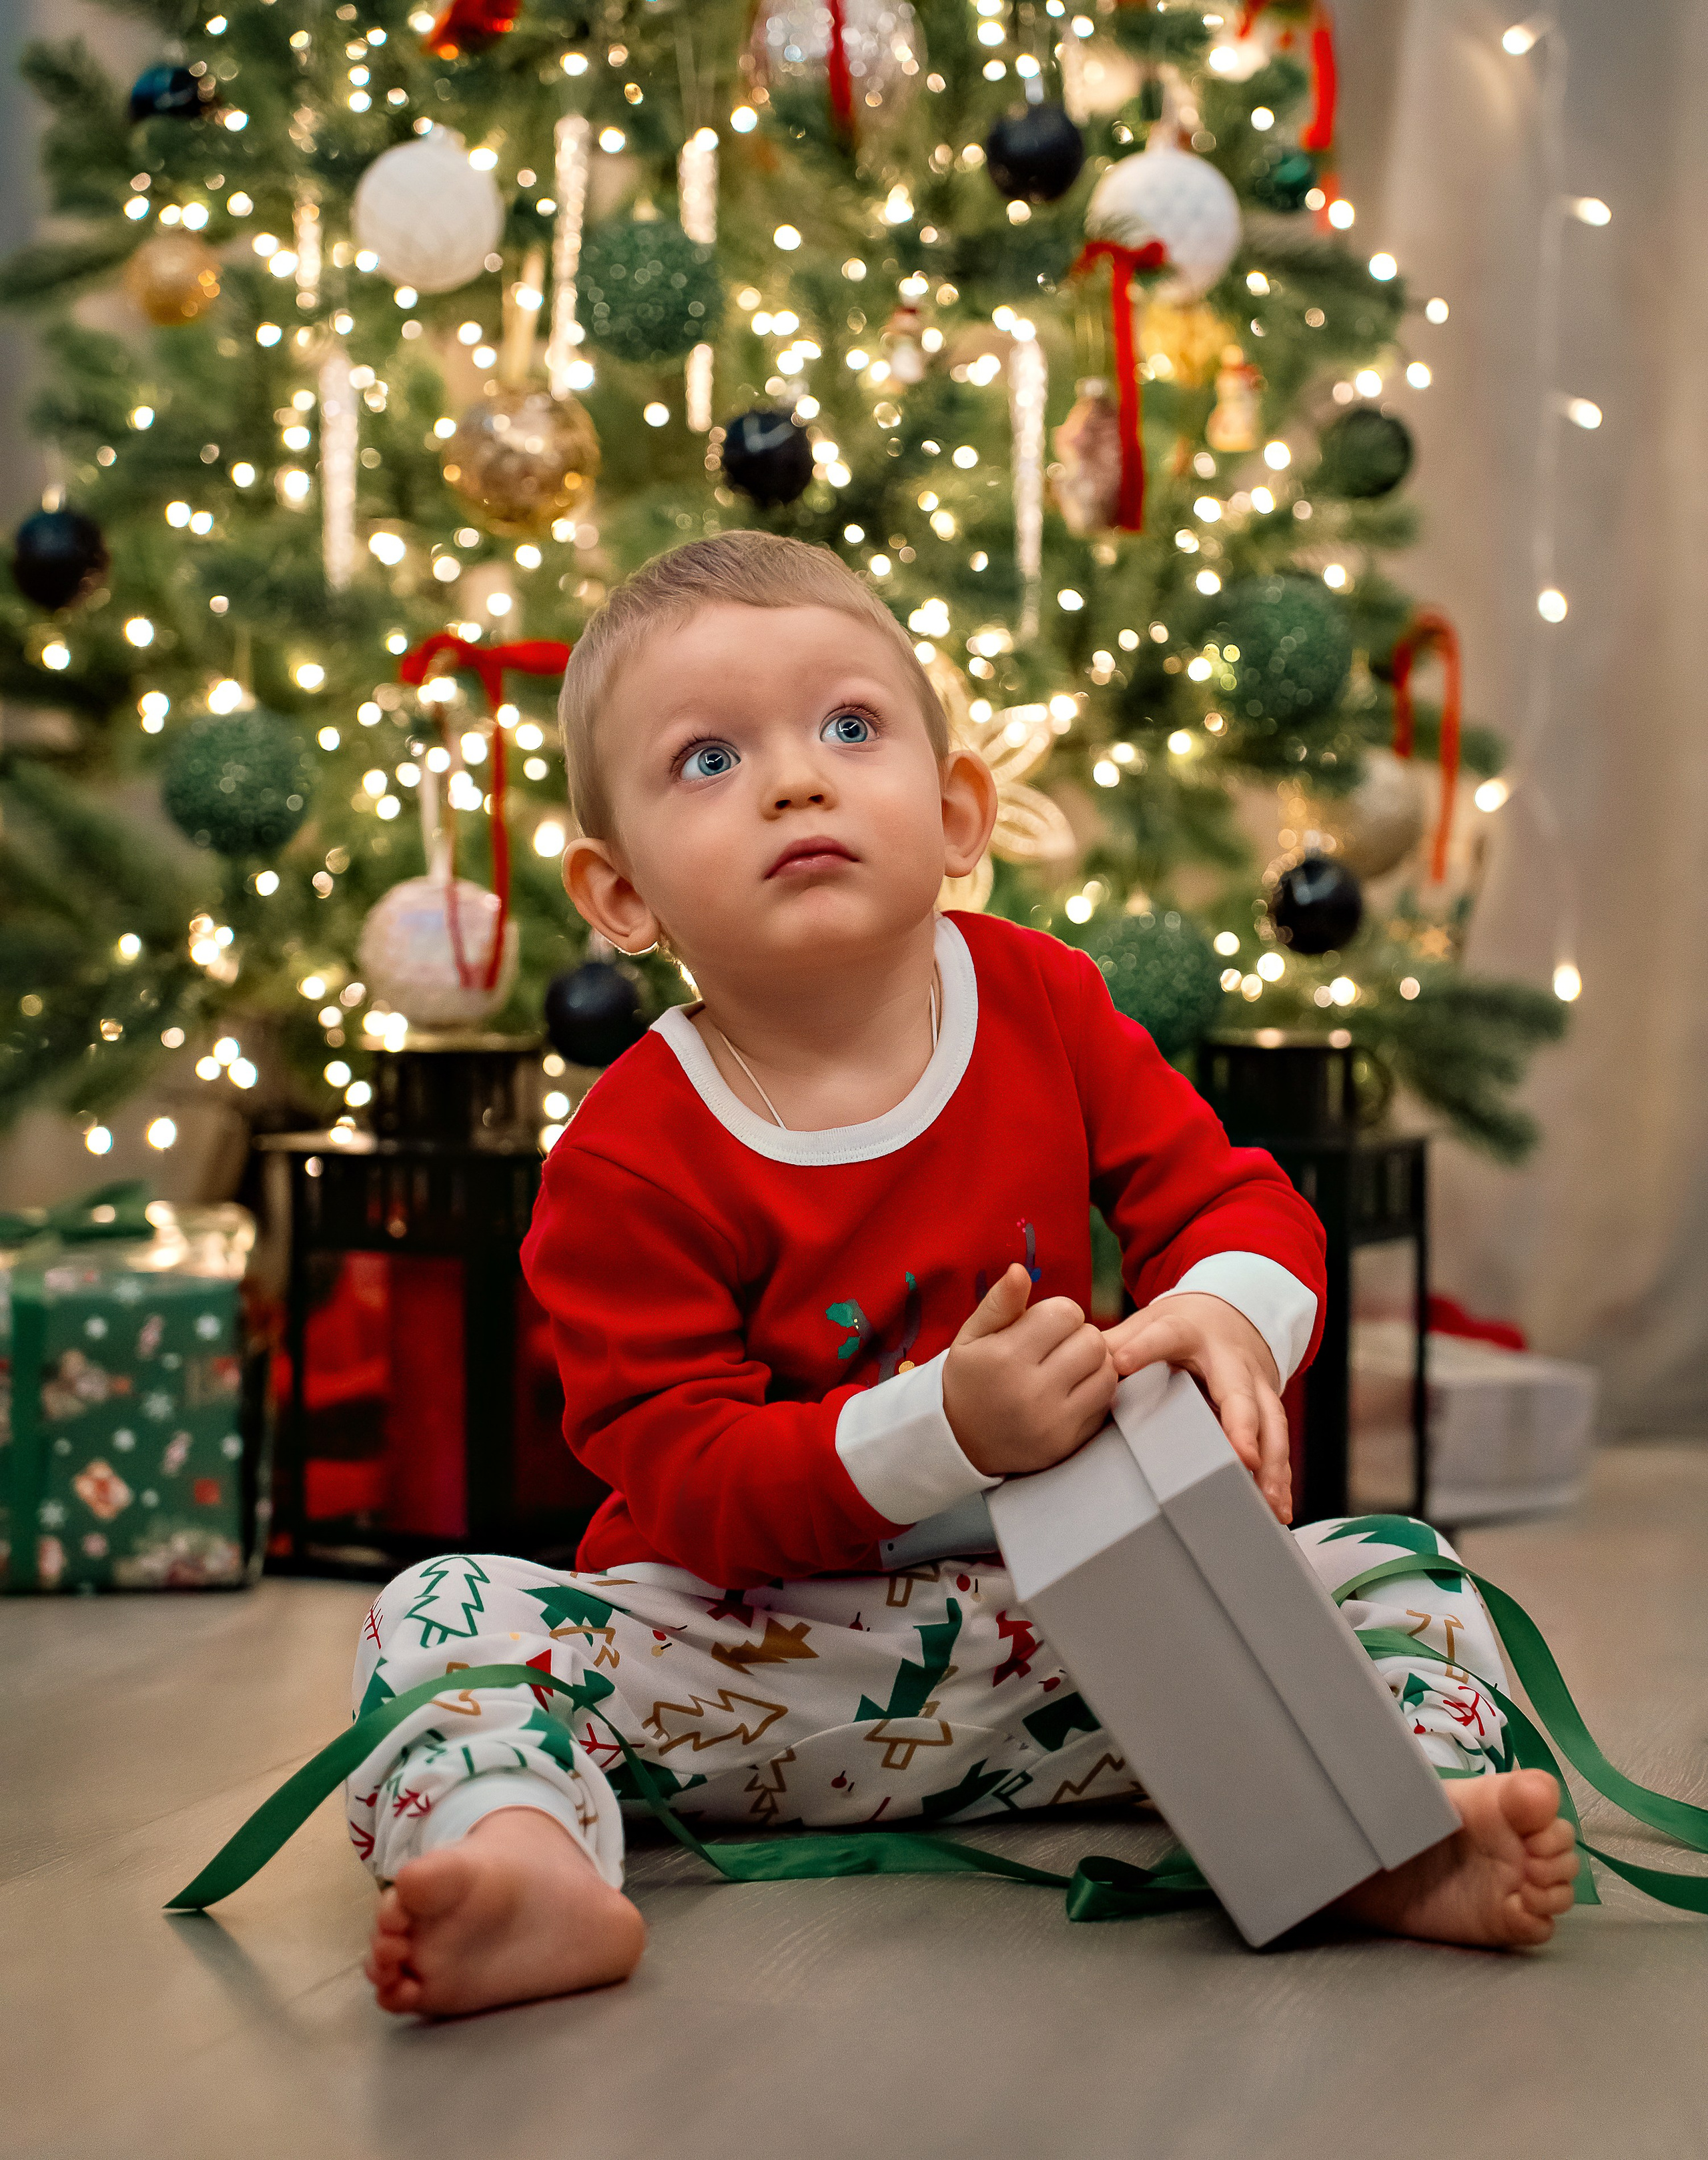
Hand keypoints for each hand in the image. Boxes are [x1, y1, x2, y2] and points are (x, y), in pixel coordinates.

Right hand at [943, 1263, 1117, 1477]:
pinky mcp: (1069, 1442)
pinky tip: (1072, 1392)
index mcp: (1004, 1358)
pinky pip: (1105, 1403)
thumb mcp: (971, 1337)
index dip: (1058, 1313)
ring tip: (1068, 1367)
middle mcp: (1031, 1391)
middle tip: (1057, 1347)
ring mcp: (1053, 1422)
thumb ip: (999, 1303)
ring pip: (1106, 1371)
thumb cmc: (968, 1379)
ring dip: (1093, 1363)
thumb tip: (1020, 1269)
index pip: (1065, 1313)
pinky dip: (1095, 1391)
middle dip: (1078, 1336)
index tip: (1042, 1327)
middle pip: (1091, 1340)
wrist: (960, 1443)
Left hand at [1103, 1292, 1291, 1522]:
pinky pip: (1278, 1445)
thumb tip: (1070, 1364)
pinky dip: (1281, 1478)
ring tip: (1268, 1501)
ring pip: (1270, 1423)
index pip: (1165, 1335)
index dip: (1143, 1348)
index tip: (1119, 1364)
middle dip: (1243, 1426)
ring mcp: (1256, 1384)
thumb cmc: (1180, 1329)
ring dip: (1271, 1465)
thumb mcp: (1148, 1325)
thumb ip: (1114, 1344)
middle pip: (1239, 1391)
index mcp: (1187, 1332)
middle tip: (1243, 1458)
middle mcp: (1230, 1359)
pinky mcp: (1270, 1409)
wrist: (1232, 1315)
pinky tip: (1277, 1512)